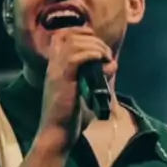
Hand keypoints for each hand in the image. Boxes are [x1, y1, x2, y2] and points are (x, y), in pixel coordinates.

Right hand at [38, 26, 116, 148]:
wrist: (59, 134)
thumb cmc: (72, 118)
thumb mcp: (88, 93)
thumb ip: (99, 78)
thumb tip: (113, 64)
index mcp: (55, 66)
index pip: (63, 34)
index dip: (81, 32)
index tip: (97, 44)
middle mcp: (53, 65)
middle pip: (71, 35)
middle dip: (93, 39)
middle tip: (106, 54)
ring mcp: (56, 70)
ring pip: (74, 43)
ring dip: (94, 46)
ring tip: (105, 57)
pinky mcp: (62, 79)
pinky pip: (76, 57)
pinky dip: (92, 55)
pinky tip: (101, 62)